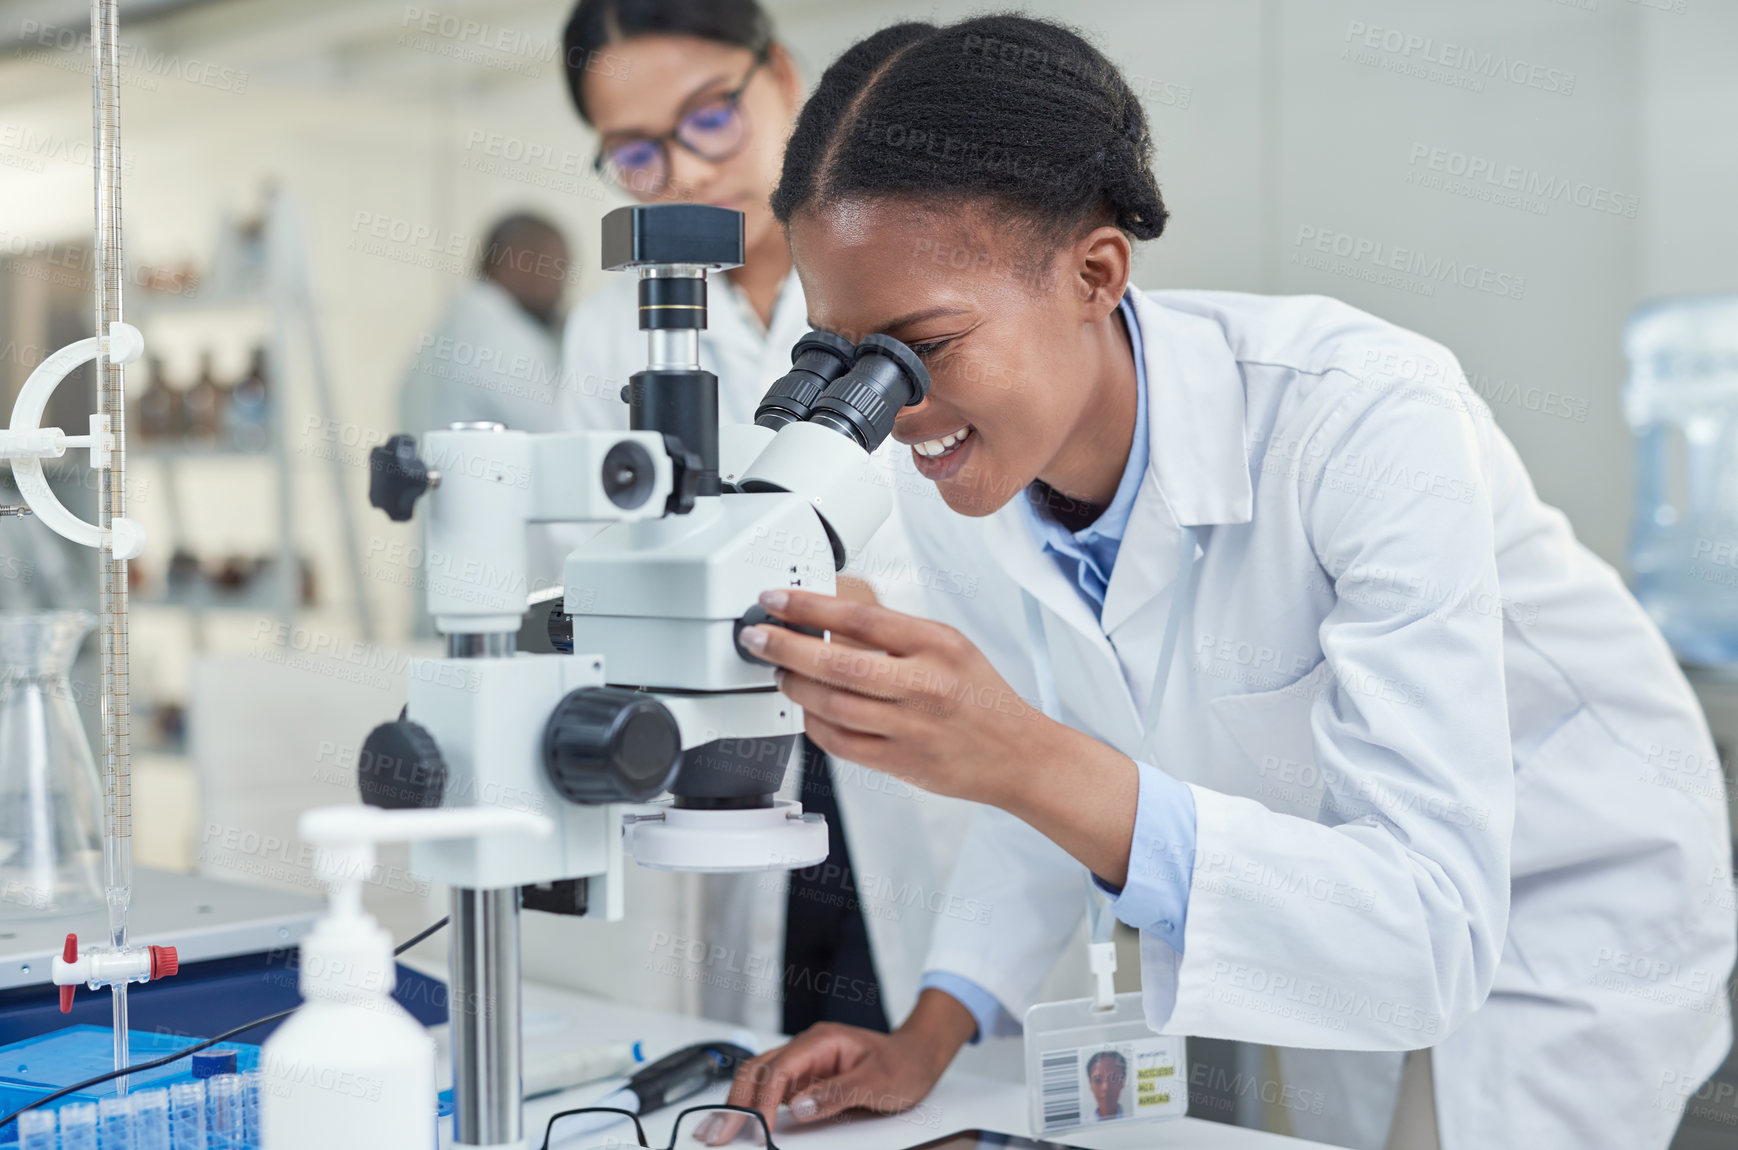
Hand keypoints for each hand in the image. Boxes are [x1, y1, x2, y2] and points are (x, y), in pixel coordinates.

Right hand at [693, 990, 974, 1144]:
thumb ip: (837, 1094)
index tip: (757, 1129)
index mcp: (822, 1041)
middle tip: (717, 1133)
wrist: (918, 1055)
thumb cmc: (902, 1065)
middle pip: (758, 1070)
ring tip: (719, 1130)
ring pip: (760, 1078)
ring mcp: (805, 1062)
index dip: (763, 1100)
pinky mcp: (807, 1077)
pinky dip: (755, 1106)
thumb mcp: (877, 1083)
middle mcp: (808, 1047)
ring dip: (739, 1103)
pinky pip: (773, 1089)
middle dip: (735, 1101)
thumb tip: (800, 1108)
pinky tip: (743, 1122)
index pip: (780, 1069)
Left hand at [740, 589, 1142, 885]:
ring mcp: (910, 727)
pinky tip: (806, 709)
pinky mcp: (900, 762)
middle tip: (757, 638)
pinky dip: (814, 724)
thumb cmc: (981, 698)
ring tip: (779, 672)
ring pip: (832, 706)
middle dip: (785, 648)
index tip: (776, 600)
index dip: (809, 607)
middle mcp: (924, 686)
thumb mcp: (951, 645)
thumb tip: (831, 618)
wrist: (1016, 755)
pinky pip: (841, 743)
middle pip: (838, 665)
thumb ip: (897, 633)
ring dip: (794, 687)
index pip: (861, 618)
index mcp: (937, 646)